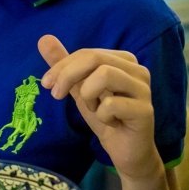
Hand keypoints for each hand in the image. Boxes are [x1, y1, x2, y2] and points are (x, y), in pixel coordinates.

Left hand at [38, 34, 159, 180]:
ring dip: (88, 94)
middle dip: (68, 75)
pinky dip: (101, 114)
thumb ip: (64, 64)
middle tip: (56, 94)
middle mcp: (137, 69)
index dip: (62, 66)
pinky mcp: (145, 110)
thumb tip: (43, 38)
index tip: (47, 84)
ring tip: (93, 108)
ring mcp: (143, 89)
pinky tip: (109, 122)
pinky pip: (111, 103)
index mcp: (123, 60)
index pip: (87, 52)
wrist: (126, 151)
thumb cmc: (105, 116)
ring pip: (105, 74)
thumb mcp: (79, 88)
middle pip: (94, 58)